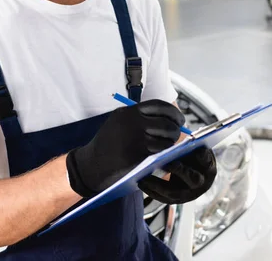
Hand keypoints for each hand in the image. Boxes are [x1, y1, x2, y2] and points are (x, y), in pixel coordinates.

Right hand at [66, 100, 184, 196]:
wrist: (92, 165)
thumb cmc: (107, 145)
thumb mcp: (119, 123)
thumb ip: (139, 118)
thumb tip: (169, 119)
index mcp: (128, 112)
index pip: (158, 105)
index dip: (173, 112)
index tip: (179, 120)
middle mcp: (132, 122)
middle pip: (166, 122)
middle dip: (176, 129)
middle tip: (177, 135)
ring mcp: (136, 138)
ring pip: (167, 138)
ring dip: (172, 143)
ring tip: (169, 146)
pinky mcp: (139, 154)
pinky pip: (161, 152)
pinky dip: (167, 154)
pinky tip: (165, 156)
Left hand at [137, 146, 216, 203]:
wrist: (189, 170)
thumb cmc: (189, 155)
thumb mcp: (192, 148)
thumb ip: (189, 145)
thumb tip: (184, 140)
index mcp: (209, 167)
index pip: (207, 161)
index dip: (203, 156)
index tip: (197, 149)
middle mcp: (202, 184)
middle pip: (193, 179)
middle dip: (179, 170)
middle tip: (164, 163)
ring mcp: (190, 195)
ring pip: (174, 193)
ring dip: (157, 185)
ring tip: (142, 178)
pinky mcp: (177, 200)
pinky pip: (164, 199)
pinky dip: (151, 191)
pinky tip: (140, 183)